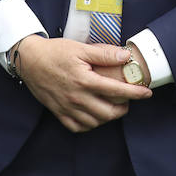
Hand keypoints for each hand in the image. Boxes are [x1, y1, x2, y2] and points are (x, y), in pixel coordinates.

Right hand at [14, 36, 151, 131]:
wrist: (29, 61)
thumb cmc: (55, 52)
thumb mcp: (81, 48)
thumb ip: (104, 54)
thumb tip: (125, 57)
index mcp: (85, 81)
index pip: (117, 91)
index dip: (135, 93)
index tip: (146, 93)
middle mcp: (77, 98)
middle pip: (109, 113)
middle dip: (124, 108)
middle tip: (128, 100)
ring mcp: (67, 108)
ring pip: (95, 122)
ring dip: (108, 117)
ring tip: (113, 107)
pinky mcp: (58, 113)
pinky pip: (78, 127)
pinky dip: (90, 124)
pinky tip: (95, 115)